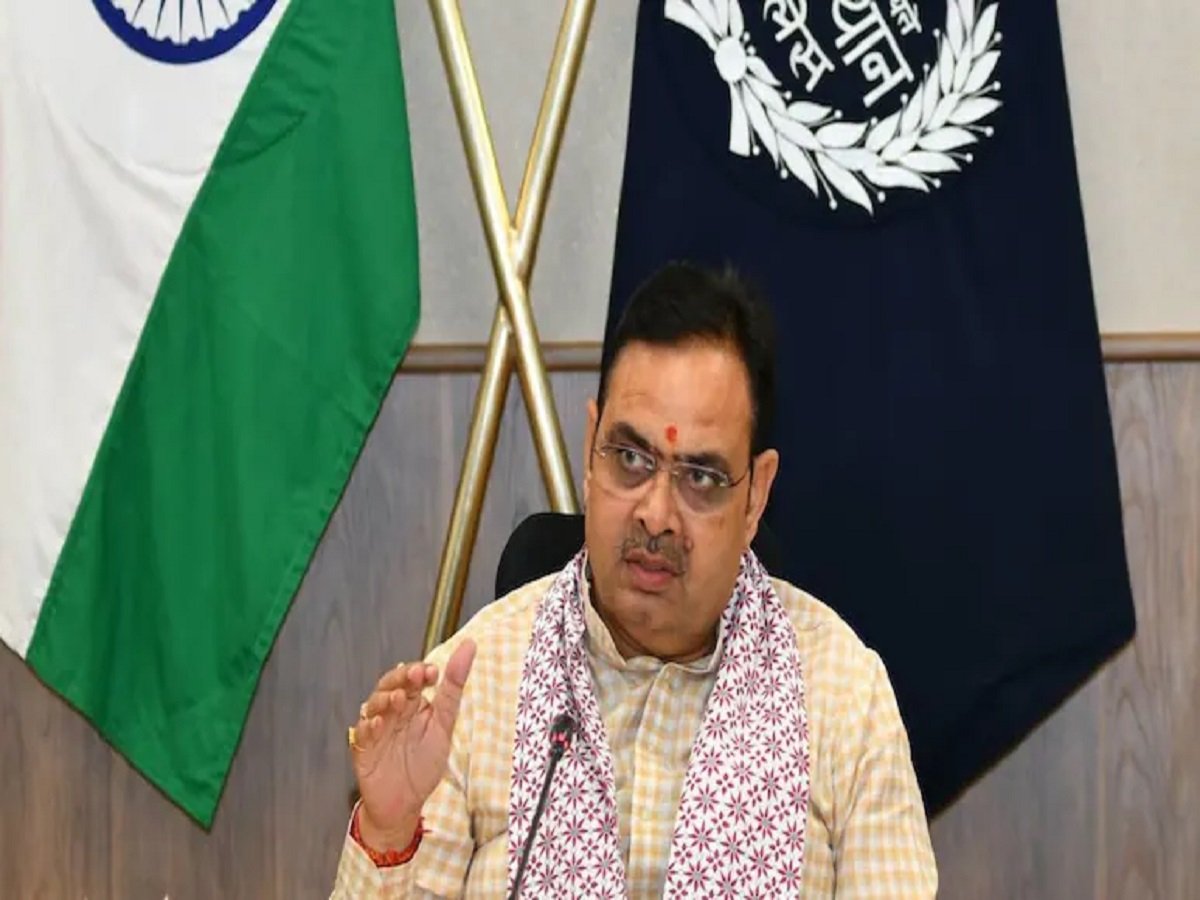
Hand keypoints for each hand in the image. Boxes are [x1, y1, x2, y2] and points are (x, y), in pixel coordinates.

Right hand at [350, 639, 476, 848]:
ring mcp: (376, 730)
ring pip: (373, 705)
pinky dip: (369, 727)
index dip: (419, 672)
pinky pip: (362, 734)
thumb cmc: (423, 764)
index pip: (411, 679)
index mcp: (411, 705)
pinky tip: (378, 723)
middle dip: (400, 678)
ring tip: (398, 698)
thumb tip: (469, 646)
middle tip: (415, 675)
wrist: (405, 804)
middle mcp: (392, 713)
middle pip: (389, 685)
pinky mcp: (363, 750)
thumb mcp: (444, 724)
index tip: (433, 672)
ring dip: (384, 699)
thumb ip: (453, 688)